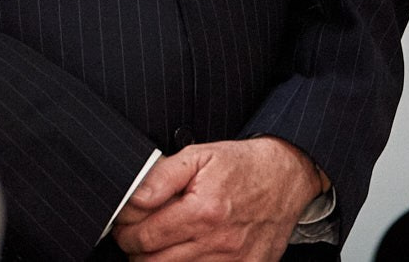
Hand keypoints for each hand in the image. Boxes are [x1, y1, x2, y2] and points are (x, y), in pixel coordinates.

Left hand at [111, 137, 323, 261]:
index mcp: (203, 211)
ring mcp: (235, 261)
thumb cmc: (240, 165)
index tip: (121, 226)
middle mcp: (219, 242)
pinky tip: (181, 253)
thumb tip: (133, 200)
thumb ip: (160, 177)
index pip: (146, 237)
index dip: (125, 233)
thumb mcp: (197, 156)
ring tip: (154, 246)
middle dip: (135, 251)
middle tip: (132, 238)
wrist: (286, 176)